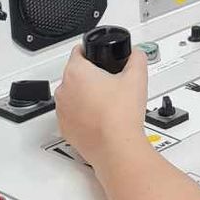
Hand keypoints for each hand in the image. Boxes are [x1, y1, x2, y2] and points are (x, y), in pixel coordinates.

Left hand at [56, 43, 149, 165]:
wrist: (116, 148)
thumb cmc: (120, 116)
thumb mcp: (137, 78)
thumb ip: (136, 58)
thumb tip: (136, 54)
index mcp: (76, 72)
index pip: (78, 51)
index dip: (91, 51)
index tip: (99, 57)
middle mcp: (63, 90)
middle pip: (75, 74)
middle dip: (90, 76)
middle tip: (110, 83)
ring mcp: (62, 111)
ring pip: (72, 95)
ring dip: (84, 95)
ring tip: (106, 103)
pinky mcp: (65, 128)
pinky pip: (72, 114)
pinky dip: (82, 114)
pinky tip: (99, 117)